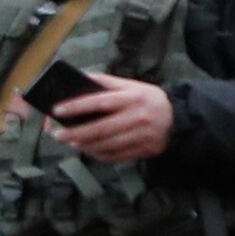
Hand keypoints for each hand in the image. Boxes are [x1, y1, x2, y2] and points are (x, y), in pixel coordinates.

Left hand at [49, 69, 176, 163]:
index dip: (76, 107)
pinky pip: (116, 156)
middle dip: (75, 133)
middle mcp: (136, 117)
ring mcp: (141, 136)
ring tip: (71, 142)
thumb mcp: (131, 85)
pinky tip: (89, 149)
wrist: (177, 118)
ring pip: (107, 145)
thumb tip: (79, 79)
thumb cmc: (146, 99)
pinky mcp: (144, 150)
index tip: (57, 110)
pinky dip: (99, 154)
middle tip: (57, 134)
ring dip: (85, 146)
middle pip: (100, 129)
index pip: (99, 102)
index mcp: (131, 98)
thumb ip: (106, 82)